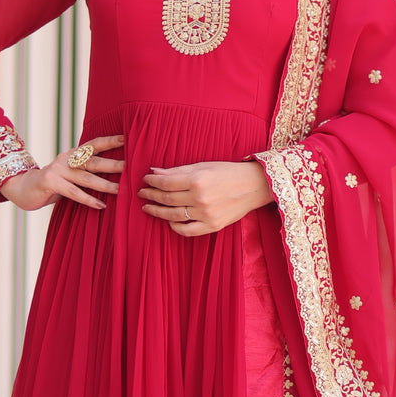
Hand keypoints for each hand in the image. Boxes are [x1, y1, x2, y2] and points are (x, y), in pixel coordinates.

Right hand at [0, 134, 124, 210]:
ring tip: (120, 190)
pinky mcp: (51, 182)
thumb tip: (114, 174)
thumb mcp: (70, 174)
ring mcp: (58, 170)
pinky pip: (73, 192)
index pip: (95, 145)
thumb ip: (87, 172)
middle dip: (114, 164)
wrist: (22, 188)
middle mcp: (67, 159)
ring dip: (104, 185)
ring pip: (86, 178)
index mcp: (73, 154)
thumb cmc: (53, 183)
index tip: (128, 138)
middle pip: (94, 161)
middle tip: (131, 167)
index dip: (111, 141)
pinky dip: (88, 199)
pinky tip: (100, 205)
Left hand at [139, 160, 271, 235]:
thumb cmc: (228, 172)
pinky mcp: (212, 226)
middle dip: (151, 195)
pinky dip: (175, 227)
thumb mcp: (203, 166)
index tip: (145, 180)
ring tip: (148, 207)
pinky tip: (168, 221)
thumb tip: (154, 172)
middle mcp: (200, 199)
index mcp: (198, 180)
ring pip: (173, 216)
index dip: (152, 182)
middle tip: (142, 193)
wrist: (253, 186)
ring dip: (157, 211)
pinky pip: (187, 230)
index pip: (166, 183)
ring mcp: (206, 214)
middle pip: (167, 199)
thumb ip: (178, 171)